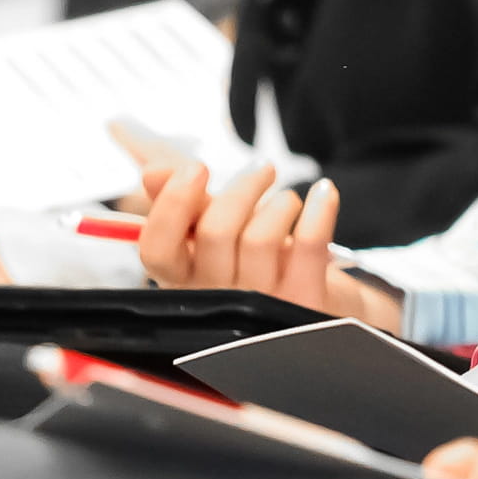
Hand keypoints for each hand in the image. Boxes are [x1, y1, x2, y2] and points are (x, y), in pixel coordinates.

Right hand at [132, 156, 344, 300]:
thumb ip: (186, 202)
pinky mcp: (304, 306)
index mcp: (185, 280)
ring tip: (289, 201)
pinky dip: (320, 211)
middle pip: (215, 232)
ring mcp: (261, 309)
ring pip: (261, 239)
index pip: (157, 250)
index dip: (171, 205)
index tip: (196, 168)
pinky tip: (324, 192)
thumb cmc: (262, 263)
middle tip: (264, 170)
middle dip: (242, 189)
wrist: (322, 309)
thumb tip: (152, 173)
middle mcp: (216, 300)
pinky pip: (310, 248)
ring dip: (281, 204)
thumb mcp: (221, 230)